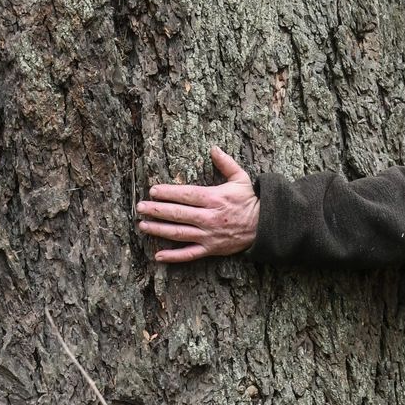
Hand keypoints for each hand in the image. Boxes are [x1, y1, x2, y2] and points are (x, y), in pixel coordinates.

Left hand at [136, 148, 257, 262]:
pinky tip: (158, 256)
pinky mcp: (211, 249)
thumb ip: (225, 163)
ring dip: (159, 230)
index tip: (152, 191)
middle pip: (177, 214)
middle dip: (156, 210)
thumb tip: (213, 148)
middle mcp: (209, 217)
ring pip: (179, 233)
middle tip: (140, 208)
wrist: (264, 226)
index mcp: (214, 198)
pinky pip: (189, 254)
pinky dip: (173, 256)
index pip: (185, 195)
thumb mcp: (240, 178)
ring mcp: (209, 235)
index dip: (167, 193)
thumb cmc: (250, 200)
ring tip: (143, 226)